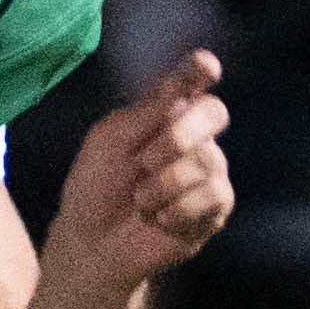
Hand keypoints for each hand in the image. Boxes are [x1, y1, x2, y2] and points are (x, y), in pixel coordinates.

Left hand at [44, 47, 231, 292]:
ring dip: (165, 184)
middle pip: (214, 113)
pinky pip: (214, 195)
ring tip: (140, 200)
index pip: (191, 81)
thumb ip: (145, 113)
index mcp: (165, 112)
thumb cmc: (96, 187)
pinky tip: (160, 219)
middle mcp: (194, 135)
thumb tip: (182, 82)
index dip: (200, 71)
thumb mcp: (109, 142)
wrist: (93, 242)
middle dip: (178, 137)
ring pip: (208, 160)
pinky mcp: (216, 207)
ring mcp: (209, 170)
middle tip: (143, 161)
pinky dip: (179, 208)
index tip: (205, 66)